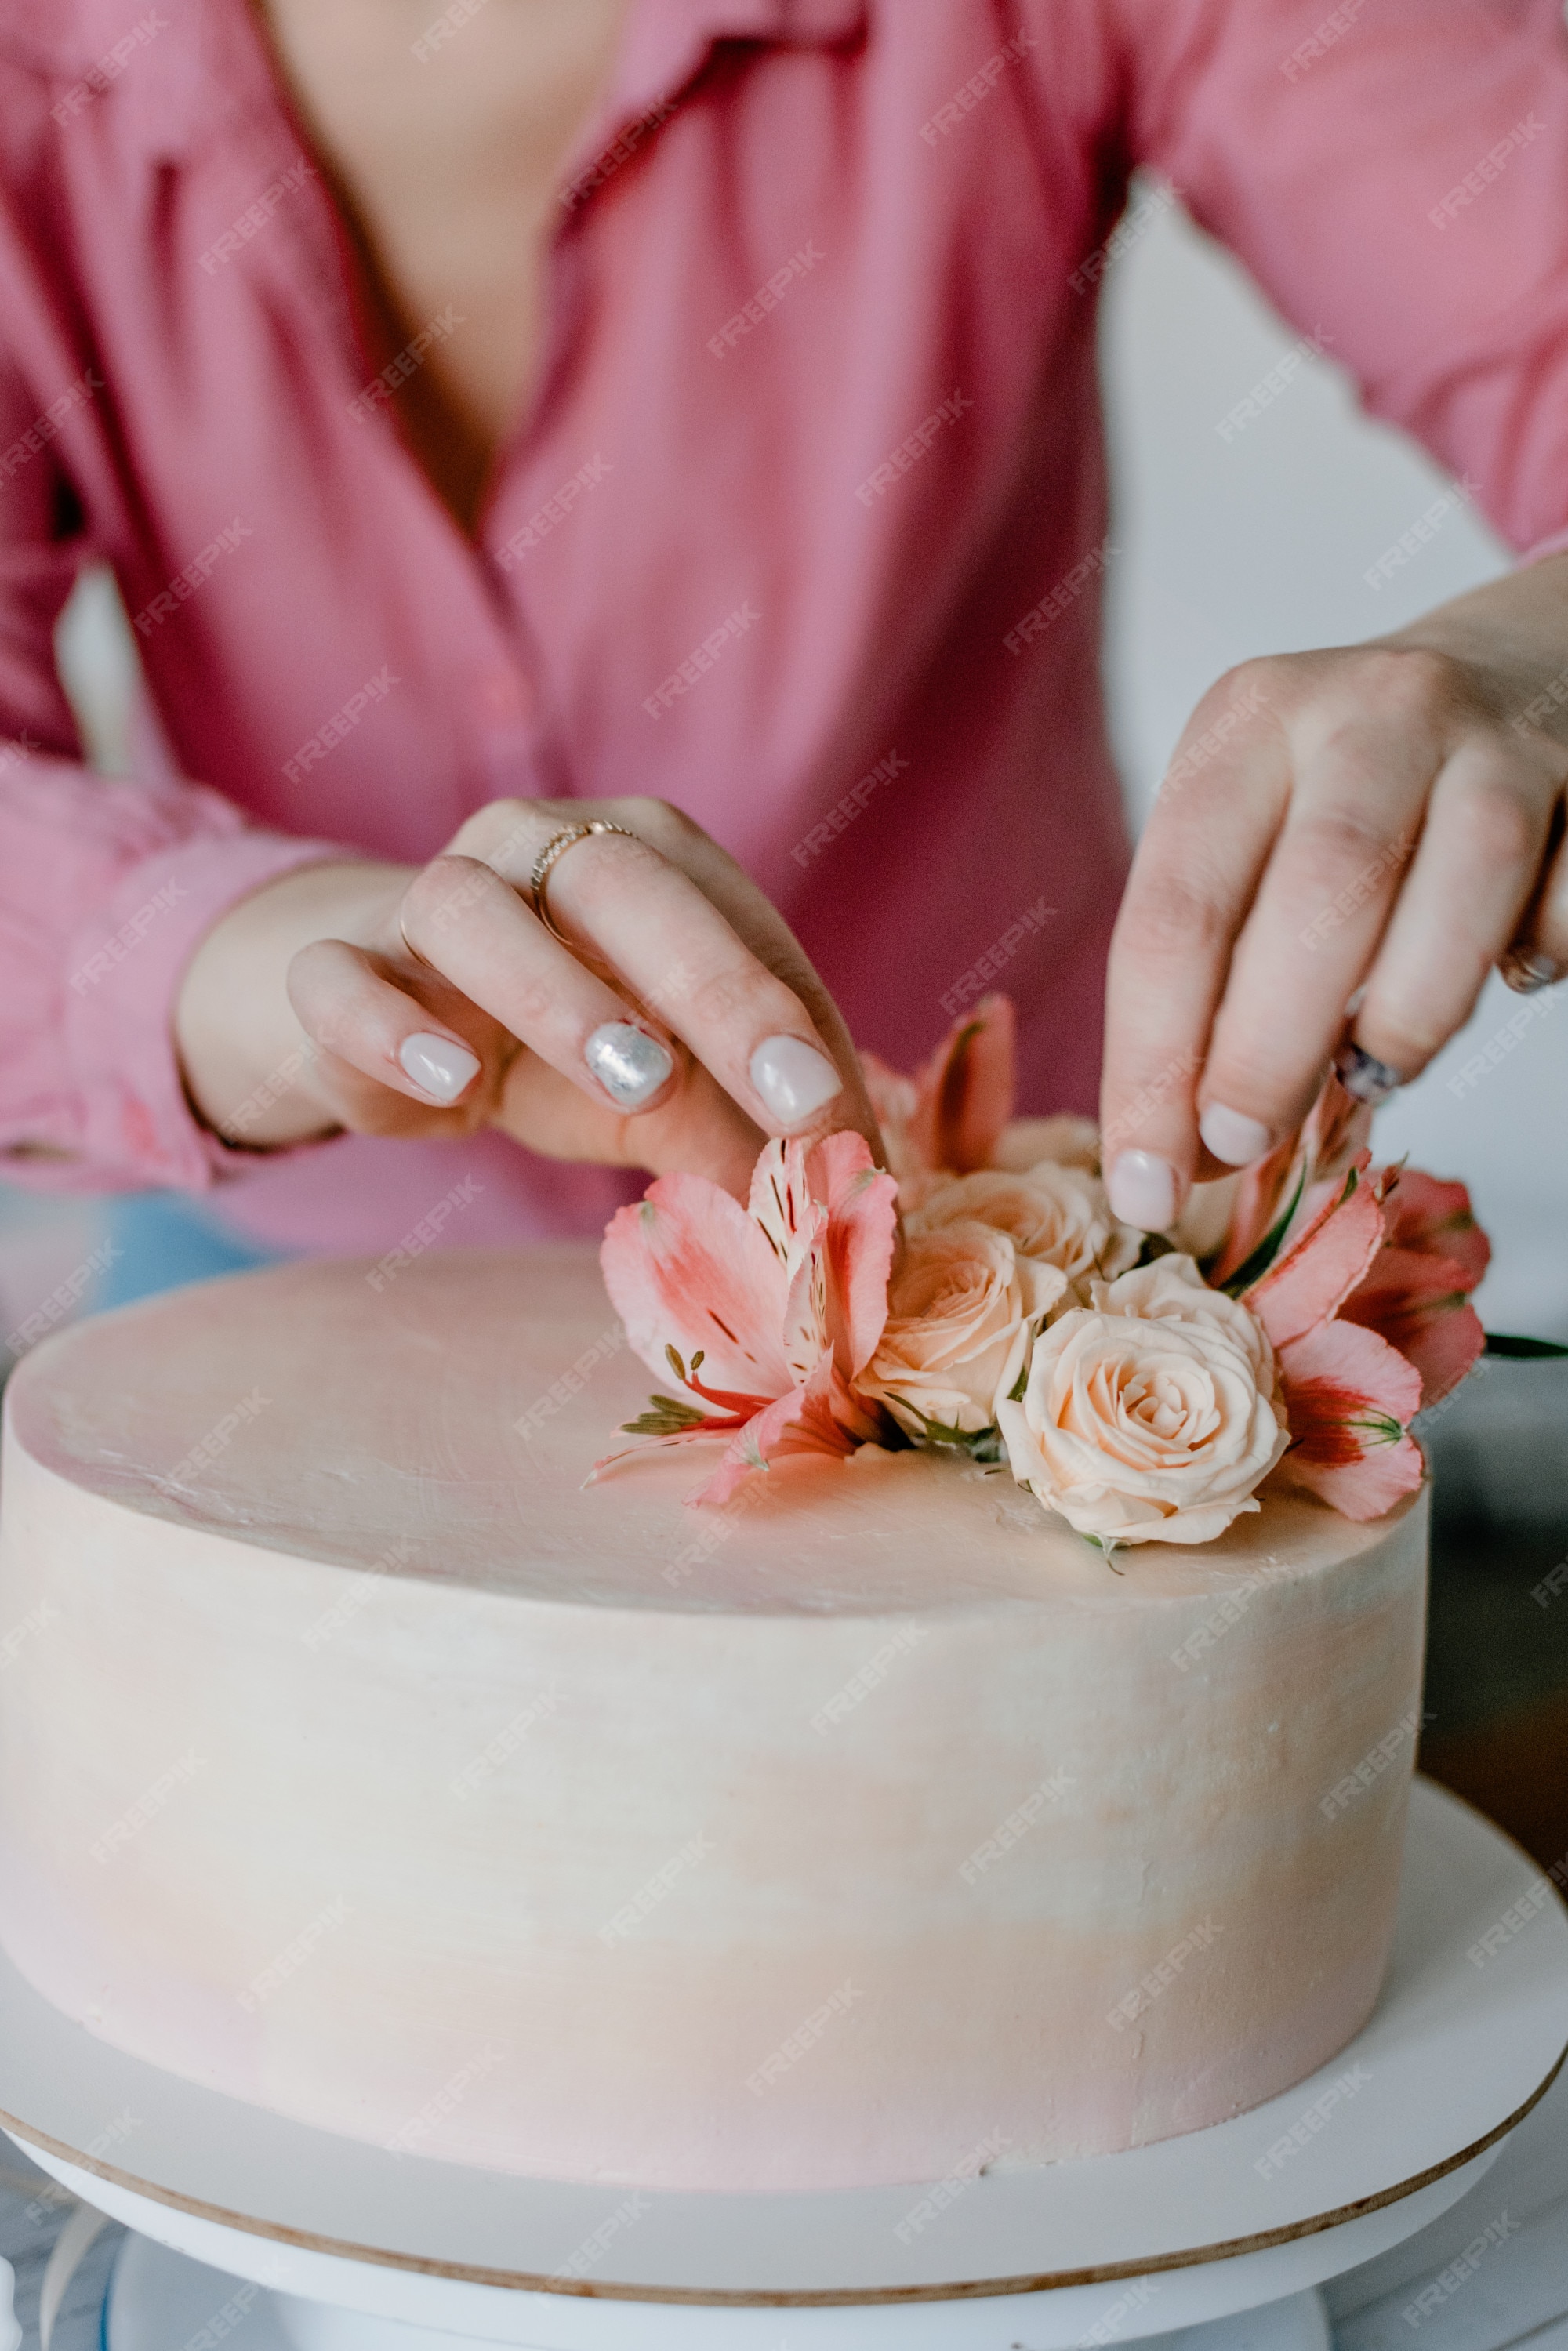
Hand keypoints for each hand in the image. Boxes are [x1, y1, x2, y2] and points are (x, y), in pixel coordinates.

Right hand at [176, 796, 881, 1196]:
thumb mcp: (678, 1093)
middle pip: (614, 883)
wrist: (391, 1023)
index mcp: (639, 859)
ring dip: (555, 992)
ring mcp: (421, 902)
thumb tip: (856, 1219)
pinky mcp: (335, 972)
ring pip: (467, 909)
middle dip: (704, 985)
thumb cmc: (567, 1047)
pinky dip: (386, 1025)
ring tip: (634, 1081)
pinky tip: (449, 1083)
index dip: (779, 1013)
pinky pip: (337, 980)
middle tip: (772, 1094)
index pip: (724, 917)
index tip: (829, 1114)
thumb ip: (755, 1135)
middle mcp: (532, 852)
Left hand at [1100, 552, 1567, 1229]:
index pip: (1176, 911)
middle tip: (1243, 1145)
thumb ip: (1209, 973)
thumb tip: (1175, 1154)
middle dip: (1270, 1055)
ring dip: (1403, 1024)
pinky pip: (1563, 912)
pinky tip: (1497, 976)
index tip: (1144, 1178)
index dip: (1155, 1063)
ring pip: (1458, 903)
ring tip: (1370, 1074)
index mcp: (1248, 724)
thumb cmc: (1348, 790)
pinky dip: (1527, 970)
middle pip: (1319, 900)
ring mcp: (1489, 741)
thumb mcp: (1248, 835)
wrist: (1518, 670)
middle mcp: (1367, 711)